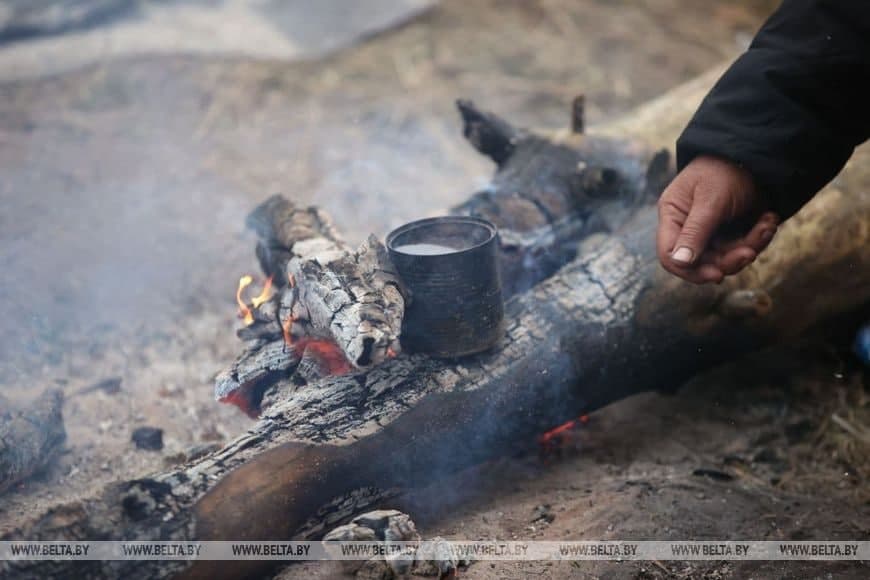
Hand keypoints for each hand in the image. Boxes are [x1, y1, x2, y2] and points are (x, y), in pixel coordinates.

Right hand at [657, 155, 779, 283]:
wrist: (756, 155)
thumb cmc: (725, 170)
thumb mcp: (710, 200)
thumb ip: (695, 232)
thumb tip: (679, 262)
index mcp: (673, 216)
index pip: (670, 255)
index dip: (689, 270)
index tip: (716, 274)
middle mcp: (687, 227)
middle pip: (700, 263)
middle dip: (728, 260)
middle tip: (749, 253)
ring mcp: (709, 232)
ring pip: (725, 259)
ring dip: (749, 247)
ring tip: (767, 225)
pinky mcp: (730, 233)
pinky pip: (741, 249)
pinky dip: (758, 238)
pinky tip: (768, 221)